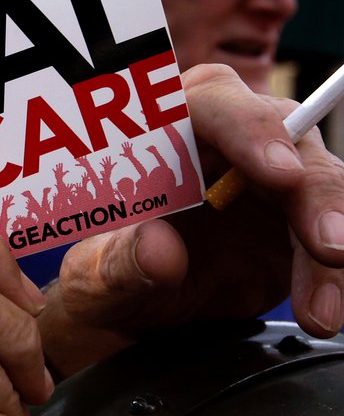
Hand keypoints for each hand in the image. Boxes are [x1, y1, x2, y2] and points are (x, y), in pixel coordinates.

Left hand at [39, 64, 343, 376]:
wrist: (131, 309)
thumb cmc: (103, 274)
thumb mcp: (96, 276)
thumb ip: (120, 262)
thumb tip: (160, 250)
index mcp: (163, 128)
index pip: (210, 103)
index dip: (248, 130)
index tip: (279, 173)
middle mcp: (223, 139)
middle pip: (286, 137)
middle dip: (313, 190)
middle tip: (329, 244)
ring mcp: (267, 177)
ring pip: (320, 185)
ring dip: (330, 244)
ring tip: (322, 311)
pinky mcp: (296, 218)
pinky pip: (329, 233)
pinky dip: (333, 276)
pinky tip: (325, 312)